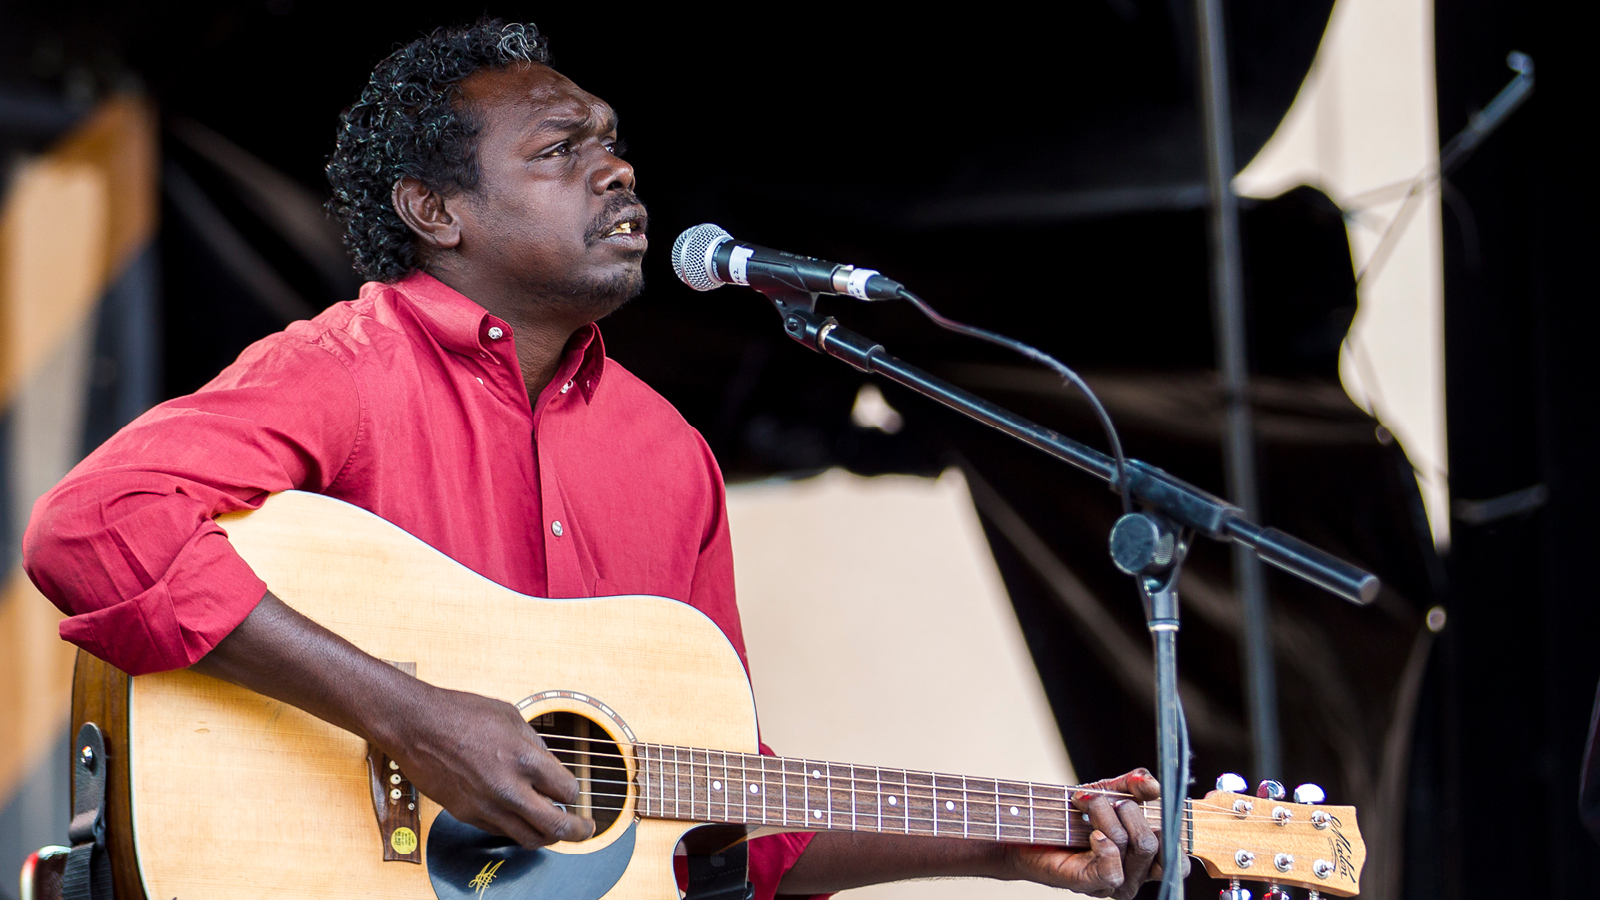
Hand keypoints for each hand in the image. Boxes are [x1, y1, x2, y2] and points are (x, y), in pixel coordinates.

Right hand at [381, 683, 595, 848]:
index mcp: (524, 760)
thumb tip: (549, 764)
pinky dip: (517, 829)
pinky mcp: (467, 815)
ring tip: (555, 831)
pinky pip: (501, 832)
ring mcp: (486, 806)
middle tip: (585, 830)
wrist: (416, 726)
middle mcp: (508, 789)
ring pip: (528, 838)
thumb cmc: (461, 714)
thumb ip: (534, 743)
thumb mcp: (510, 716)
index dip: (575, 793)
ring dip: (547, 837)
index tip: (574, 793)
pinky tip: (521, 819)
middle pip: (555, 826)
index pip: (567, 792)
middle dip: (577, 832)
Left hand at [1004, 768, 1175, 898]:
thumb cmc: (1072, 813)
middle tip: (1104, 801)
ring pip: (1132, 846)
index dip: (1174, 835)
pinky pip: (1113, 869)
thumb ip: (1134, 785)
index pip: (1179, 863)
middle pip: (1153, 843)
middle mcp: (1135, 874)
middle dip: (1128, 810)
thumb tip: (1154, 787)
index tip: (1151, 808)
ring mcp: (1114, 883)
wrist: (1030, 824)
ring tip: (1085, 806)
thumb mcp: (1109, 790)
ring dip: (1106, 815)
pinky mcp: (1091, 884)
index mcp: (1146, 857)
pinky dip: (1104, 843)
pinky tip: (1090, 833)